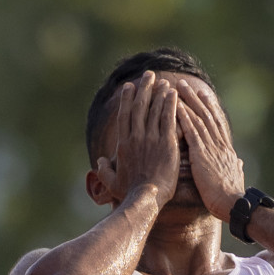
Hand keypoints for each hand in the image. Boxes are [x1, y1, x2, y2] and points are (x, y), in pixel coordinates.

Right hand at [96, 71, 179, 204]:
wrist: (145, 198)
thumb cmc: (129, 193)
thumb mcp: (112, 182)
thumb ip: (104, 170)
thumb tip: (100, 162)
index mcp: (123, 144)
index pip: (125, 115)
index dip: (127, 98)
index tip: (130, 86)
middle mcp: (136, 137)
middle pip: (140, 106)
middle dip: (144, 88)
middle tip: (149, 75)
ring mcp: (151, 138)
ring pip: (155, 109)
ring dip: (159, 93)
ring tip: (163, 82)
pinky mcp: (166, 143)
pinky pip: (168, 118)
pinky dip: (170, 104)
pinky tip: (173, 93)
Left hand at [176, 80, 246, 220]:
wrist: (233, 205)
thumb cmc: (233, 198)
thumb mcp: (236, 178)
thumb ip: (236, 167)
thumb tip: (240, 163)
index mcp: (226, 151)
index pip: (217, 124)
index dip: (210, 108)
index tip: (203, 95)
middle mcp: (219, 145)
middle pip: (207, 115)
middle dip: (196, 99)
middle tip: (186, 84)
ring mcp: (211, 148)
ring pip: (199, 119)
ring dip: (188, 102)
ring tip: (178, 87)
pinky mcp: (202, 155)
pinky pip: (192, 132)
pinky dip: (184, 118)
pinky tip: (176, 106)